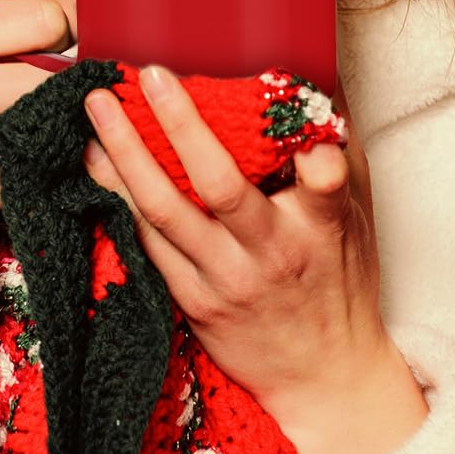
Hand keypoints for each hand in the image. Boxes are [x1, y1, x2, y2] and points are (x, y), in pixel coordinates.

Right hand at [0, 0, 78, 267]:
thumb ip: (14, 23)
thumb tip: (85, 1)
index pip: (41, 18)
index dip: (64, 36)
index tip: (58, 53)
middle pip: (46, 79)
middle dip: (60, 93)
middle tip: (52, 104)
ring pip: (40, 127)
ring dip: (53, 134)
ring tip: (36, 135)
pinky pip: (28, 174)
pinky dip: (38, 172)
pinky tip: (23, 168)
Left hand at [81, 64, 426, 453]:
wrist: (323, 377)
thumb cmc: (341, 281)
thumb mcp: (357, 218)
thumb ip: (338, 153)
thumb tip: (315, 80)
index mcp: (322, 228)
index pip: (324, 187)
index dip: (318, 161)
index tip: (296, 117)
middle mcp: (272, 254)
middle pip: (219, 186)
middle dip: (180, 125)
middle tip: (151, 76)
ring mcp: (226, 281)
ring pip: (165, 213)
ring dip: (125, 157)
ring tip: (98, 111)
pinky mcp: (194, 303)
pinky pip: (148, 244)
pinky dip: (119, 199)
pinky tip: (97, 163)